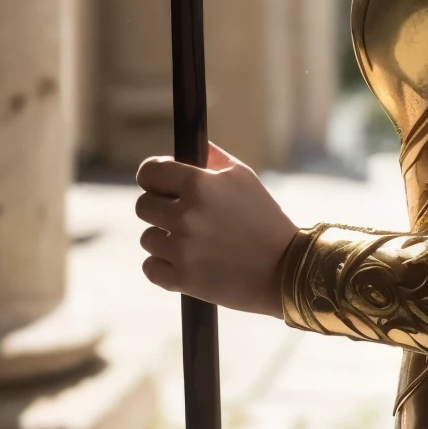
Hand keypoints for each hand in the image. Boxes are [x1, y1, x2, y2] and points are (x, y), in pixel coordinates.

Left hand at [135, 143, 298, 315]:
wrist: (284, 268)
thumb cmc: (265, 218)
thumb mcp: (245, 178)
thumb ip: (212, 158)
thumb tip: (187, 149)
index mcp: (200, 185)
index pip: (150, 172)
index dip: (151, 177)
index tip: (157, 184)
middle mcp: (186, 215)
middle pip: (142, 206)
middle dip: (158, 208)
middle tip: (179, 215)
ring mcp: (182, 249)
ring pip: (147, 238)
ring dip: (164, 239)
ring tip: (192, 242)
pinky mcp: (182, 279)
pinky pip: (150, 267)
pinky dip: (163, 266)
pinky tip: (185, 261)